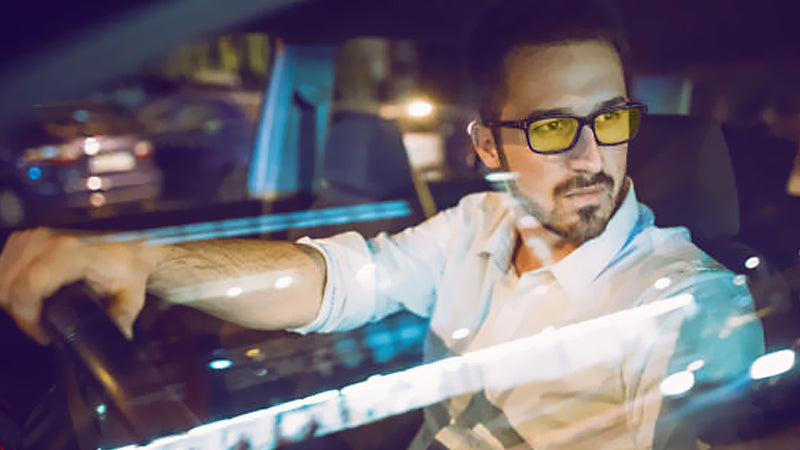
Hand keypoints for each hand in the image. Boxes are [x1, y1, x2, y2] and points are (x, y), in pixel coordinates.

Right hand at [0, 228, 160, 343]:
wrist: (130, 246)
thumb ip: (119, 320)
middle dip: (19, 313)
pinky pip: (2, 266)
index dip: (27, 316)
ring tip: (35, 315)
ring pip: (1, 276)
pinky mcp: (26, 238)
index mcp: (71, 252)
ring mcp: (33, 236)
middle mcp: (47, 240)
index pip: (29, 285)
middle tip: (41, 329)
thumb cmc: (129, 269)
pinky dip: (9, 286)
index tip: (44, 334)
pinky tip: (28, 298)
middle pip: (8, 284)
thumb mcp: (130, 297)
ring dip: (11, 300)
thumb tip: (115, 340)